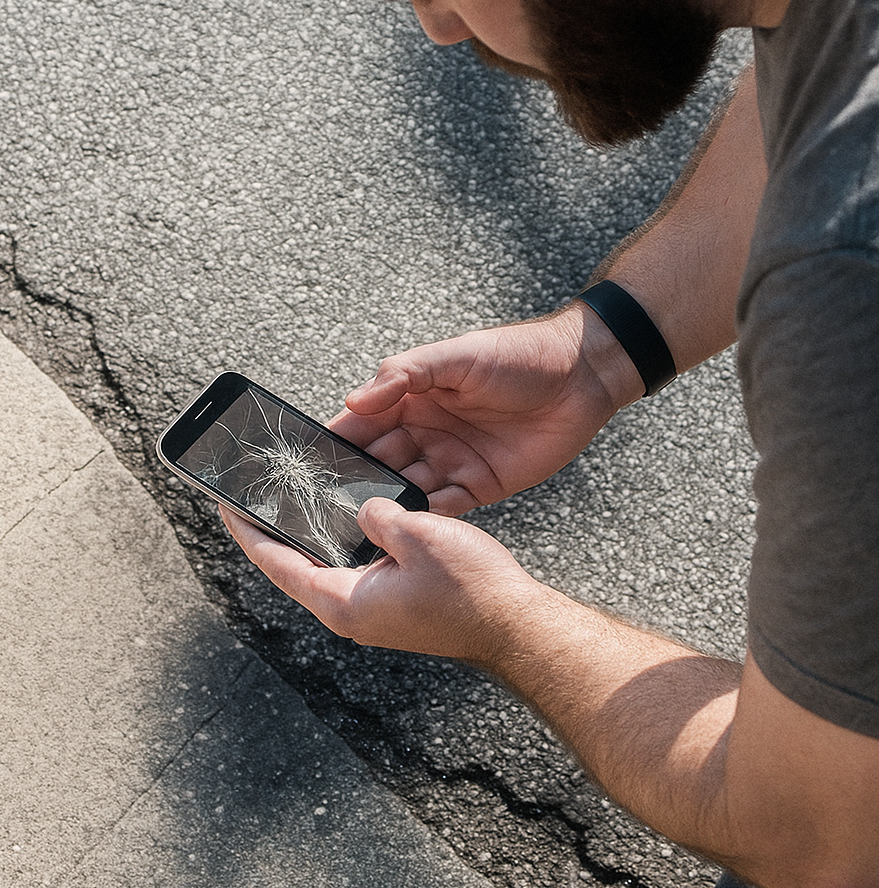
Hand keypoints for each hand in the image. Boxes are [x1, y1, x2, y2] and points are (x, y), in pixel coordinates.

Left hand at [220, 496, 536, 661]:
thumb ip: (376, 515)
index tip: (224, 505)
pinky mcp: (396, 602)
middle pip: (298, 563)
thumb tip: (366, 510)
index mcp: (343, 602)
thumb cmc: (470, 591)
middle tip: (255, 493)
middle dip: (276, 527)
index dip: (247, 530)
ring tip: (298, 495)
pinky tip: (354, 510)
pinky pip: (361, 564)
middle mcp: (352, 611)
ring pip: (331, 562)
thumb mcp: (414, 533)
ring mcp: (375, 609)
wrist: (516, 625)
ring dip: (315, 531)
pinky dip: (349, 537)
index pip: (277, 563)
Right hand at [330, 303, 641, 514]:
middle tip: (322, 507)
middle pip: (377, 462)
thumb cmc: (519, 354)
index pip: (362, 422)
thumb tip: (353, 400)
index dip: (334, 441)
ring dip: (384, 506)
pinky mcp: (480, 484)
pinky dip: (423, 520)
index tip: (303, 462)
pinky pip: (443, 508)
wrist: (583, 376)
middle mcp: (425, 430)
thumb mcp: (456, 356)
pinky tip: (404, 533)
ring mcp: (451, 459)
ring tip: (355, 528)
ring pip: (405, 489)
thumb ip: (403, 375)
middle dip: (352, 482)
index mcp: (413, 396)